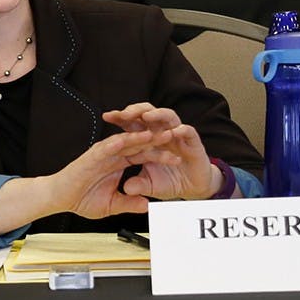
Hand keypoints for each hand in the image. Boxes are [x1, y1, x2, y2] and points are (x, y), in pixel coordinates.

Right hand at [50, 127, 182, 218]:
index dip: (161, 156)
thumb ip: (130, 203)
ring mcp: (103, 152)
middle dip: (158, 141)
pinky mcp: (93, 154)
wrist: (60, 198)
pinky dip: (121, 141)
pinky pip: (109, 145)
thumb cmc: (82, 199)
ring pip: (127, 141)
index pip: (144, 156)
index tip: (178, 158)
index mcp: (119, 162)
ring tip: (161, 133)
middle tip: (176, 136)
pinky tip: (134, 138)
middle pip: (140, 144)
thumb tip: (148, 206)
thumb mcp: (113, 205)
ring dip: (144, 136)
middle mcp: (113, 154)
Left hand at [102, 103, 217, 199]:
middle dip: (136, 110)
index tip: (106, 116)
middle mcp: (162, 132)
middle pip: (147, 113)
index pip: (132, 124)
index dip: (120, 119)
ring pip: (168, 116)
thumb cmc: (169, 182)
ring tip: (146, 117)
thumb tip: (127, 189)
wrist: (193, 188)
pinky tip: (174, 132)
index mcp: (148, 138)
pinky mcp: (193, 142)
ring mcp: (178, 136)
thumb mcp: (151, 185)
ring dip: (157, 115)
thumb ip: (139, 185)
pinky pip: (188, 132)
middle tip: (124, 113)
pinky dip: (181, 130)